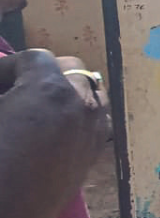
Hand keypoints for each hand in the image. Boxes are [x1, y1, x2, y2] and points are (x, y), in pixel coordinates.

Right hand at [0, 49, 109, 217]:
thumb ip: (3, 93)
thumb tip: (6, 99)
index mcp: (52, 91)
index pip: (36, 58)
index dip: (7, 67)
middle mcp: (82, 107)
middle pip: (72, 70)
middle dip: (40, 76)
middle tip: (6, 94)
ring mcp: (92, 134)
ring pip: (88, 95)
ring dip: (62, 94)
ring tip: (27, 111)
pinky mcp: (91, 160)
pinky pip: (91, 123)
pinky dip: (73, 118)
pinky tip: (41, 135)